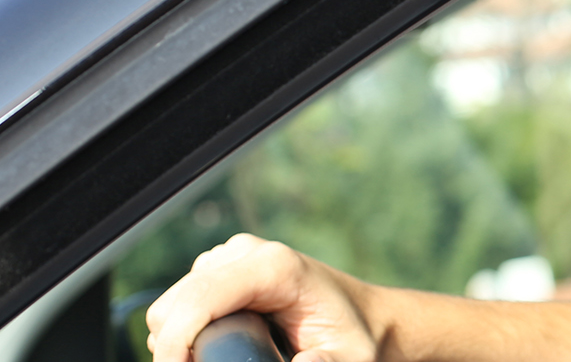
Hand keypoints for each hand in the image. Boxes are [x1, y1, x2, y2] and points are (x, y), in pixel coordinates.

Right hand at [146, 234, 379, 361]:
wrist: (365, 317)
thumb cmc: (356, 337)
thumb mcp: (347, 357)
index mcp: (275, 268)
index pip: (199, 299)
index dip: (175, 341)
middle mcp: (248, 253)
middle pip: (175, 304)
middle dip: (174, 347)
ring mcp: (232, 257)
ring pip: (171, 305)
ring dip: (177, 340)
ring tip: (210, 361)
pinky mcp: (223, 269)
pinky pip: (182, 303)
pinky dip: (184, 331)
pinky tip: (210, 347)